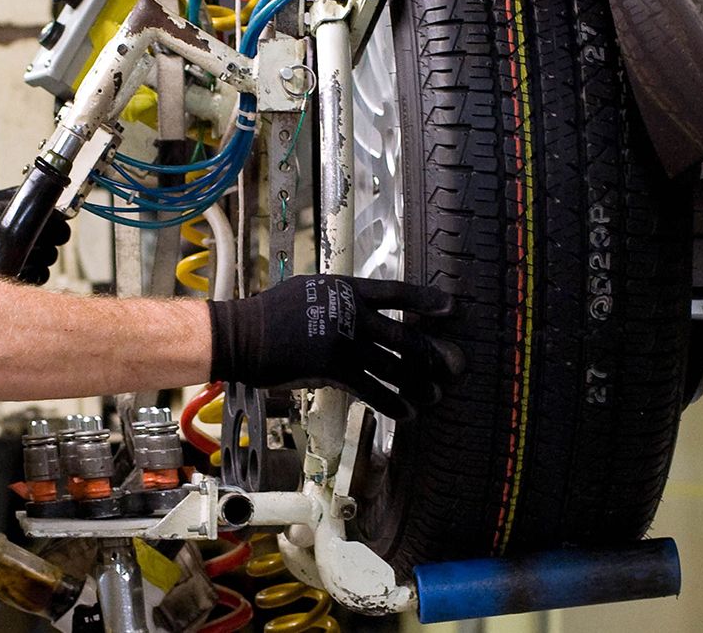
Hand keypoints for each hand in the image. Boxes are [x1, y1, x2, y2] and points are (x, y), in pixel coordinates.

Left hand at [0, 187, 70, 283]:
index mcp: (26, 221)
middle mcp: (29, 240)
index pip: (57, 222)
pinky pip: (39, 277)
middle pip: (56, 242)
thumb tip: (41, 192)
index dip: (58, 223)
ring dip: (40, 257)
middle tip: (34, 238)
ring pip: (49, 260)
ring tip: (21, 253)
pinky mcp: (19, 277)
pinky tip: (21, 268)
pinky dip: (35, 273)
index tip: (53, 223)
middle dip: (49, 240)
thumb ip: (17, 199)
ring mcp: (25, 259)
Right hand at [207, 275, 462, 419]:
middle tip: (457, 365)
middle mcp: (352, 314)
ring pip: (395, 367)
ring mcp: (346, 342)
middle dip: (435, 354)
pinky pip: (373, 390)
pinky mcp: (335, 370)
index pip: (397, 293)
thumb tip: (362, 306)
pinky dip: (392, 403)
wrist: (244, 334)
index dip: (426, 301)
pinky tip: (407, 412)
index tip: (450, 308)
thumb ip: (340, 297)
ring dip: (419, 384)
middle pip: (406, 336)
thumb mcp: (310, 289)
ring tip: (434, 395)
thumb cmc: (271, 312)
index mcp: (348, 289)